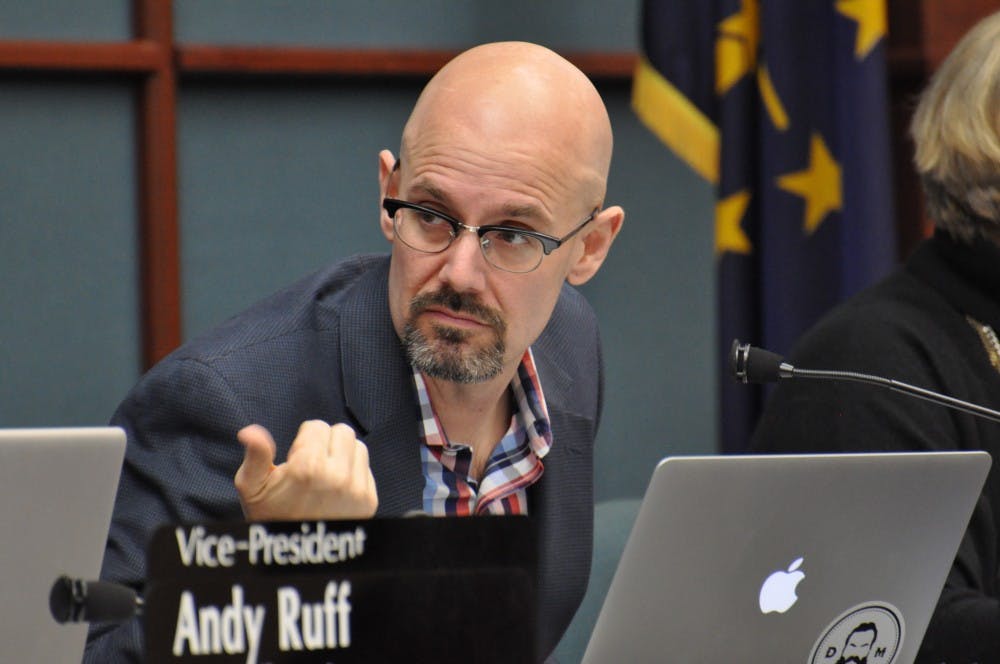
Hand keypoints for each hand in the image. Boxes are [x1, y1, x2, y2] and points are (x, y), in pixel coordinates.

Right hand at [234, 420, 377, 520]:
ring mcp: (357, 489)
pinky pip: (367, 469)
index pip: (317, 426)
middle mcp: (337, 476)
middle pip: (342, 432)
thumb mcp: (252, 487)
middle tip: (312, 466)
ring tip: (325, 476)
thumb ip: (256, 455)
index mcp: (308, 467)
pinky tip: (336, 489)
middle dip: (326, 443)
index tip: (296, 461)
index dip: (303, 441)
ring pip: (358, 447)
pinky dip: (353, 473)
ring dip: (343, 456)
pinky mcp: (369, 501)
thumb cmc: (272, 517)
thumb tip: (250, 432)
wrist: (296, 554)